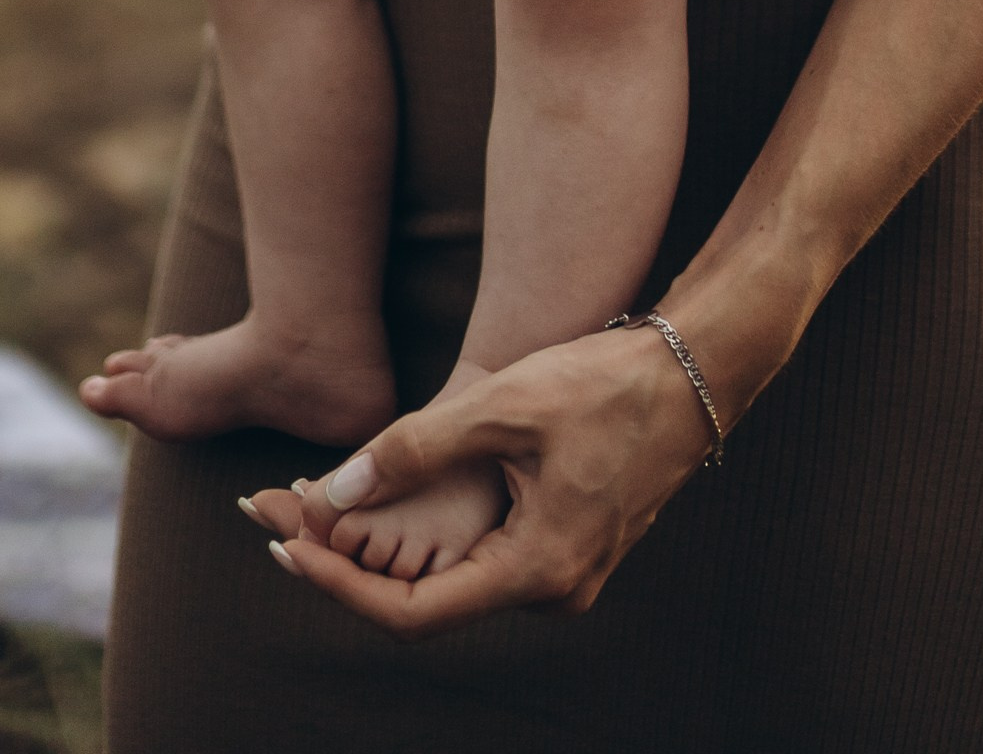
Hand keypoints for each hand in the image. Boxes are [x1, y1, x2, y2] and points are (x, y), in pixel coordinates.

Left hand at [245, 320, 720, 627]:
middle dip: (353, 565)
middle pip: (430, 601)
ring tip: (324, 509)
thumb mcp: (503, 405)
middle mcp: (553, 589)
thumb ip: (416, 449)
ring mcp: (567, 571)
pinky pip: (489, 556)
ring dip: (391, 549)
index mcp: (537, 570)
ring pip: (458, 577)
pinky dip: (434, 533)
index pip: (413, 613)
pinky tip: (396, 497)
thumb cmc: (607, 381)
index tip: (285, 548)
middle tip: (284, 521)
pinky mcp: (572, 543)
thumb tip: (335, 489)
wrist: (698, 369)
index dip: (341, 585)